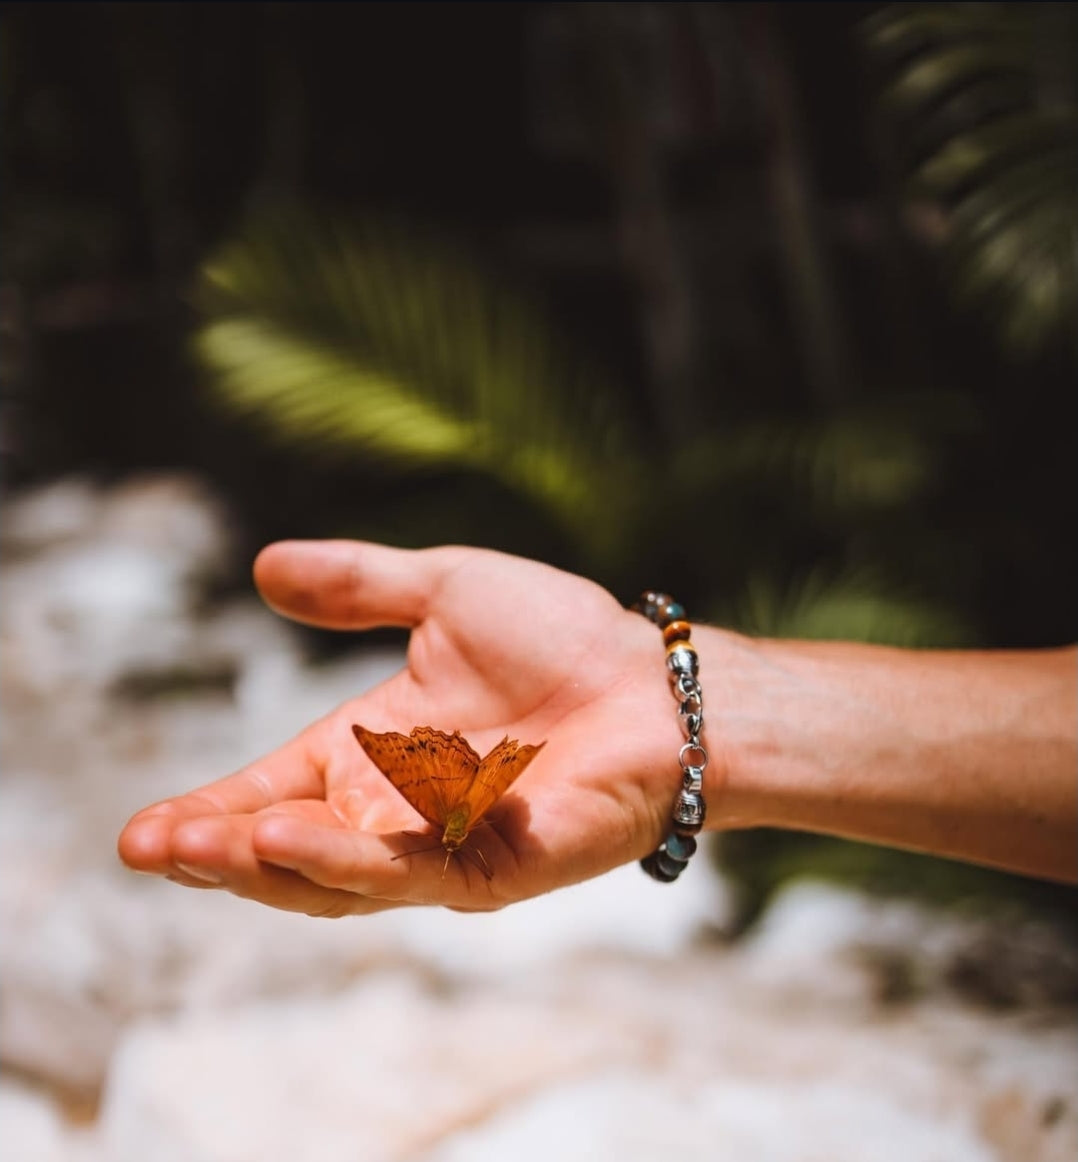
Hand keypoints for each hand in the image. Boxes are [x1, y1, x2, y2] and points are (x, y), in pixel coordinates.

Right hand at [118, 541, 689, 914]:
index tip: (140, 833)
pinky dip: (357, 859)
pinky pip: (416, 872)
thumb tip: (262, 565)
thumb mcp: (444, 592)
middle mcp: (393, 810)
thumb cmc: (561, 635)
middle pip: (287, 851)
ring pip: (339, 876)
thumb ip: (358, 587)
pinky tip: (305, 837)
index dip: (208, 814)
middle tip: (151, 848)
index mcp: (369, 752)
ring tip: (210, 844)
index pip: (270, 793)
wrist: (656, 678)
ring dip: (272, 865)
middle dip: (219, 854)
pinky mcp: (494, 867)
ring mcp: (441, 847)